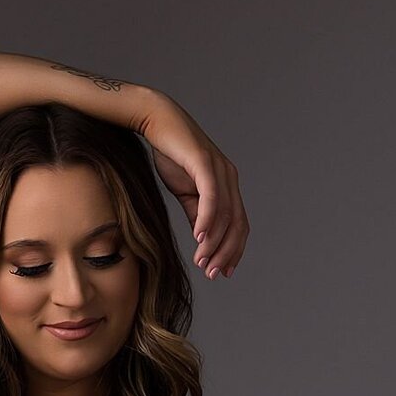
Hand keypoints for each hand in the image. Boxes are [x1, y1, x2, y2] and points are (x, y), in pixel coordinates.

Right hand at [136, 91, 249, 279]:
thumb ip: (196, 213)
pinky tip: (199, 237)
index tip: (223, 272)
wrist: (157, 121)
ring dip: (214, 242)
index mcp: (226, 186)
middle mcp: (229, 178)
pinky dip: (207, 219)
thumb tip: (202, 238)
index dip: (233, 250)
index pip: (238, 224)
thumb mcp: (184, 191)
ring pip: (225, 214)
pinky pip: (211, 196)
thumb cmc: (171, 154)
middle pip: (236, 223)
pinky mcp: (205, 162)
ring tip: (203, 262)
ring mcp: (220, 169)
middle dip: (227, 252)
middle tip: (214, 274)